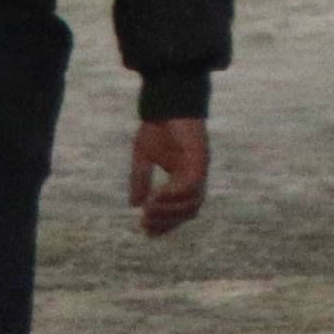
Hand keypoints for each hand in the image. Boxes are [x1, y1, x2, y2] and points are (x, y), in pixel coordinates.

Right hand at [129, 116, 210, 236]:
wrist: (166, 101)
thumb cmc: (157, 125)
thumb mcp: (143, 157)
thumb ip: (140, 180)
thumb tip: (134, 205)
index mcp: (185, 176)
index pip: (181, 208)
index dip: (167, 223)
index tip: (148, 232)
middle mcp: (196, 175)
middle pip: (189, 210)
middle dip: (168, 221)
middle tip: (146, 224)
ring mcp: (199, 167)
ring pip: (193, 203)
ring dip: (170, 211)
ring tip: (149, 211)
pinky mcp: (199, 158)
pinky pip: (191, 185)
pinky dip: (174, 195)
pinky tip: (156, 197)